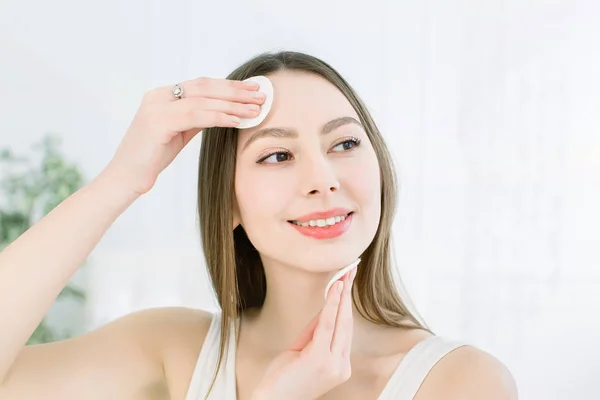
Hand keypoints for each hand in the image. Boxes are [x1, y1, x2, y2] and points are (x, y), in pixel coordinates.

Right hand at [102, 77, 264, 195]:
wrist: (125, 178)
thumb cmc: (151, 158)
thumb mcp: (178, 133)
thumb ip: (195, 118)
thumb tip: (222, 110)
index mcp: (161, 96)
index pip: (201, 85)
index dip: (228, 85)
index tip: (251, 89)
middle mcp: (158, 96)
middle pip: (205, 87)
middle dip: (235, 90)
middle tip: (261, 95)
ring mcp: (157, 107)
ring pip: (203, 100)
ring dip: (233, 104)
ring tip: (255, 109)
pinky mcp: (158, 122)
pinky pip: (197, 116)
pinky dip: (219, 117)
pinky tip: (237, 121)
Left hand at [252, 267, 357, 399]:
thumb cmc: (282, 380)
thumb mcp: (300, 351)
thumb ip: (313, 332)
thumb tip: (325, 309)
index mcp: (339, 365)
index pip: (345, 330)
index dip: (346, 305)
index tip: (347, 285)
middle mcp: (341, 365)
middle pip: (347, 323)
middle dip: (348, 296)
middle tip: (350, 272)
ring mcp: (333, 363)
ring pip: (341, 322)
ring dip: (342, 296)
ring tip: (345, 275)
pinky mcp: (321, 359)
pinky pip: (328, 326)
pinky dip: (332, 305)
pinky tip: (335, 290)